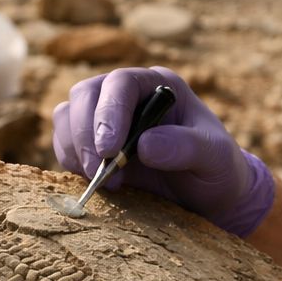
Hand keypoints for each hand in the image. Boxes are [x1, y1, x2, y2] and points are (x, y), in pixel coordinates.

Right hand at [52, 66, 273, 235]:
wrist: (208, 197)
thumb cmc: (216, 169)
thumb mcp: (216, 158)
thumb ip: (187, 147)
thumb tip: (145, 145)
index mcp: (158, 86)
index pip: (121, 83)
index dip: (108, 112)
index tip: (110, 150)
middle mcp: (127, 96)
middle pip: (85, 94)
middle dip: (84, 134)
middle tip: (100, 172)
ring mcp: (104, 119)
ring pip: (67, 115)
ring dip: (74, 149)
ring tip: (102, 182)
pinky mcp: (91, 145)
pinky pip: (65, 143)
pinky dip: (71, 162)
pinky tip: (95, 183)